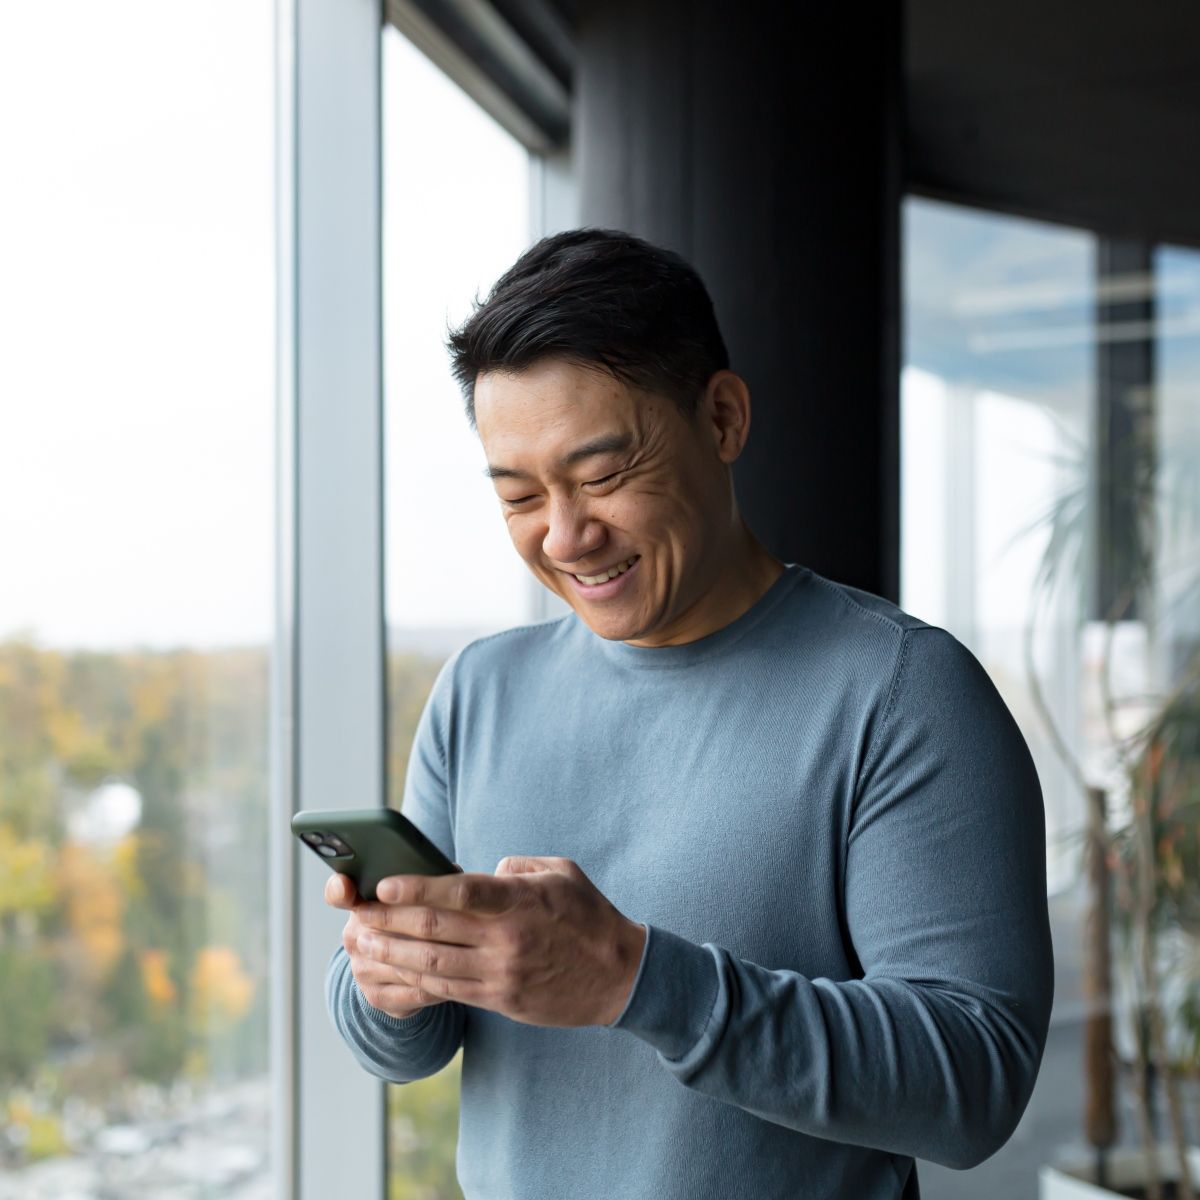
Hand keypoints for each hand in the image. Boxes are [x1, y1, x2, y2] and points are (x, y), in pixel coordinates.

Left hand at [342, 856, 647, 1026]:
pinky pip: (446, 990)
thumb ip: (516, 866)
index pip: (460, 892)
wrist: (620, 977)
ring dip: (391, 953)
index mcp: (520, 902)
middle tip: (355, 910)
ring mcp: (500, 973)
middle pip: (434, 929)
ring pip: (432, 963)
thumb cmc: (589, 915)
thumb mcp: (561, 872)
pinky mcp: (499, 999)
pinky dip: (413, 979)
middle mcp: (506, 940)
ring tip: (360, 941)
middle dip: (388, 919)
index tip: (383, 883)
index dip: (417, 888)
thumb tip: (482, 871)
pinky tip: (391, 968)